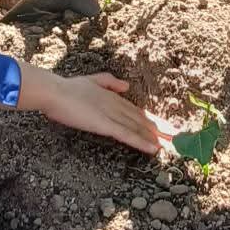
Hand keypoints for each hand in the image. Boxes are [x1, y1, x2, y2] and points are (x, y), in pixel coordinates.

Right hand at [22, 68, 168, 154]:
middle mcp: (116, 104)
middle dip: (160, 129)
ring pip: (138, 128)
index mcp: (112, 96)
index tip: (164, 126)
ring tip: (171, 145)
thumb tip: (126, 86)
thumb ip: (109, 83)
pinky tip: (154, 148)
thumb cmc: (66, 89)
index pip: (136, 110)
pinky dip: (142, 142)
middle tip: (176, 137)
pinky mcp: (105, 124)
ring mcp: (112, 114)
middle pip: (142, 119)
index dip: (151, 119)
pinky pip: (127, 135)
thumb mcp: (91, 81)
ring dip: (155, 137)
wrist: (54, 92)